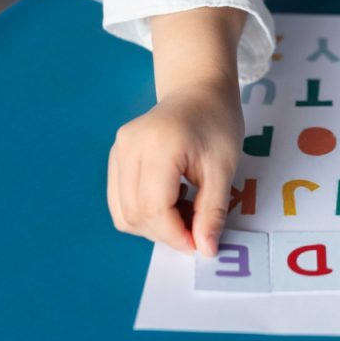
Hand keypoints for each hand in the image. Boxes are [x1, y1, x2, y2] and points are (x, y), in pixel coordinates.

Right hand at [107, 79, 243, 255]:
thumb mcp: (224, 167)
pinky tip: (170, 198)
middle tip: (197, 226)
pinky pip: (120, 199)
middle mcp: (130, 146)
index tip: (200, 243)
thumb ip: (212, 210)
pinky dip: (143, 211)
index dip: (175, 235)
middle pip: (135, 214)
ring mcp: (118, 149)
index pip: (154, 208)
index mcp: (160, 145)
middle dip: (166, 232)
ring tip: (185, 208)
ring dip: (153, 225)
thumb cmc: (217, 122)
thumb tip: (205, 250)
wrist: (199, 90)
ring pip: (123, 213)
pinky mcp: (115, 154)